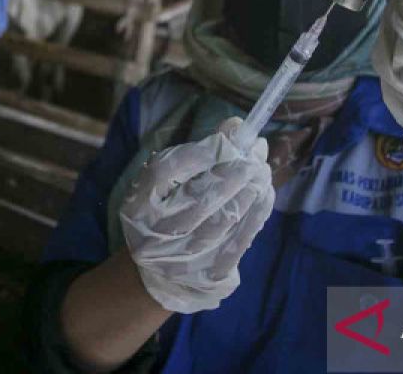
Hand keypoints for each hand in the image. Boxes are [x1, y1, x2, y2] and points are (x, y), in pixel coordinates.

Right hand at [119, 117, 273, 312]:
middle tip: (255, 158)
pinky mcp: (207, 276)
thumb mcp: (171, 184)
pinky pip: (238, 243)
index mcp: (137, 206)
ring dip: (249, 193)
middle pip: (197, 199)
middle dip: (233, 174)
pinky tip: (265, 197)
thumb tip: (239, 127)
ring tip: (263, 174)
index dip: (196, 153)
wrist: (160, 274)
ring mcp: (179, 260)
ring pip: (223, 221)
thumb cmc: (169, 212)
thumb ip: (201, 154)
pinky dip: (256, 216)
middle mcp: (152, 235)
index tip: (225, 139)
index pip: (163, 172)